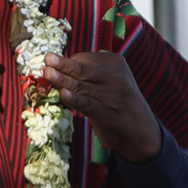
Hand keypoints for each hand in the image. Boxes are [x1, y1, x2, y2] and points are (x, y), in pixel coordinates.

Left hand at [43, 52, 162, 163]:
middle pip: (82, 69)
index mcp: (115, 62)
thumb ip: (91, 73)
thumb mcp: (112, 80)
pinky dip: (74, 99)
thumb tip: (59, 69)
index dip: (67, 62)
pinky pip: (86, 103)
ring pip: (80, 86)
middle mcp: (115, 76)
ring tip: (46, 74)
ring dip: (62, 80)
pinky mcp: (106, 112)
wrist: (141, 129)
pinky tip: (63, 94)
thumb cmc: (119, 101)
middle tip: (47, 59)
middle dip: (62, 65)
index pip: (84, 59)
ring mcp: (111, 94)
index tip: (51, 64)